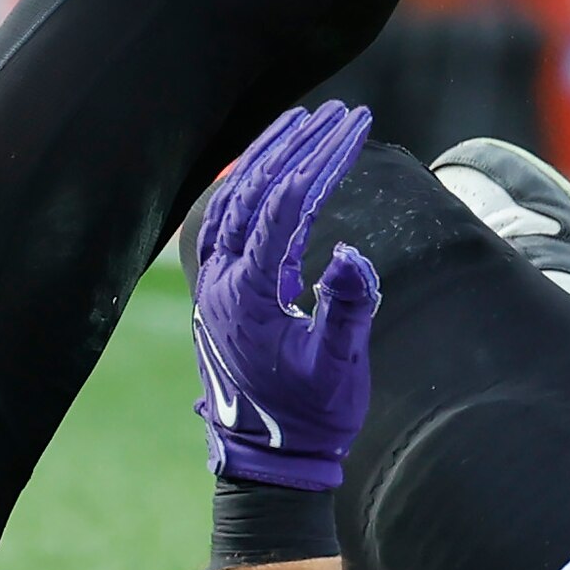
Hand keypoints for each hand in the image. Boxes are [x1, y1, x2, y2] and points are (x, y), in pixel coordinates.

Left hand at [192, 100, 381, 490]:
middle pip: (254, 192)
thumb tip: (350, 252)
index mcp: (246, 297)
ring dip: (271, 157)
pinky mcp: (221, 290)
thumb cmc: (309, 415)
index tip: (355, 127)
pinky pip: (231, 221)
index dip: (321, 161)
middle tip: (342, 111)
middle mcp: (219, 283)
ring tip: (308, 119)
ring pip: (235, 200)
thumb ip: (347, 308)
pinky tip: (279, 164)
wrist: (269, 458)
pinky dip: (255, 185)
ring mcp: (214, 285)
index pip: (282, 207)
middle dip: (299, 145)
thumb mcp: (338, 366)